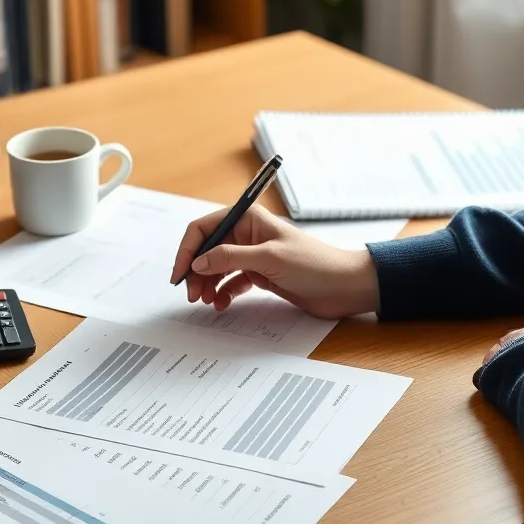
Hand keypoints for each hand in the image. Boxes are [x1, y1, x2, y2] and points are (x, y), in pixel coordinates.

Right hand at [171, 204, 379, 318]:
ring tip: (206, 302)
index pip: (205, 227)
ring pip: (217, 267)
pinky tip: (222, 304)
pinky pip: (232, 281)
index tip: (179, 274)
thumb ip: (231, 258)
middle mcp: (248, 235)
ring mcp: (254, 255)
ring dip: (207, 284)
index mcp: (249, 219)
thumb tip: (198, 262)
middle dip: (196, 271)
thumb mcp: (270, 259)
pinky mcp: (261, 275)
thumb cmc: (314, 264)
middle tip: (192, 295)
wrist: (344, 286)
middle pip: (208, 250)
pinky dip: (223, 292)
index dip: (188, 249)